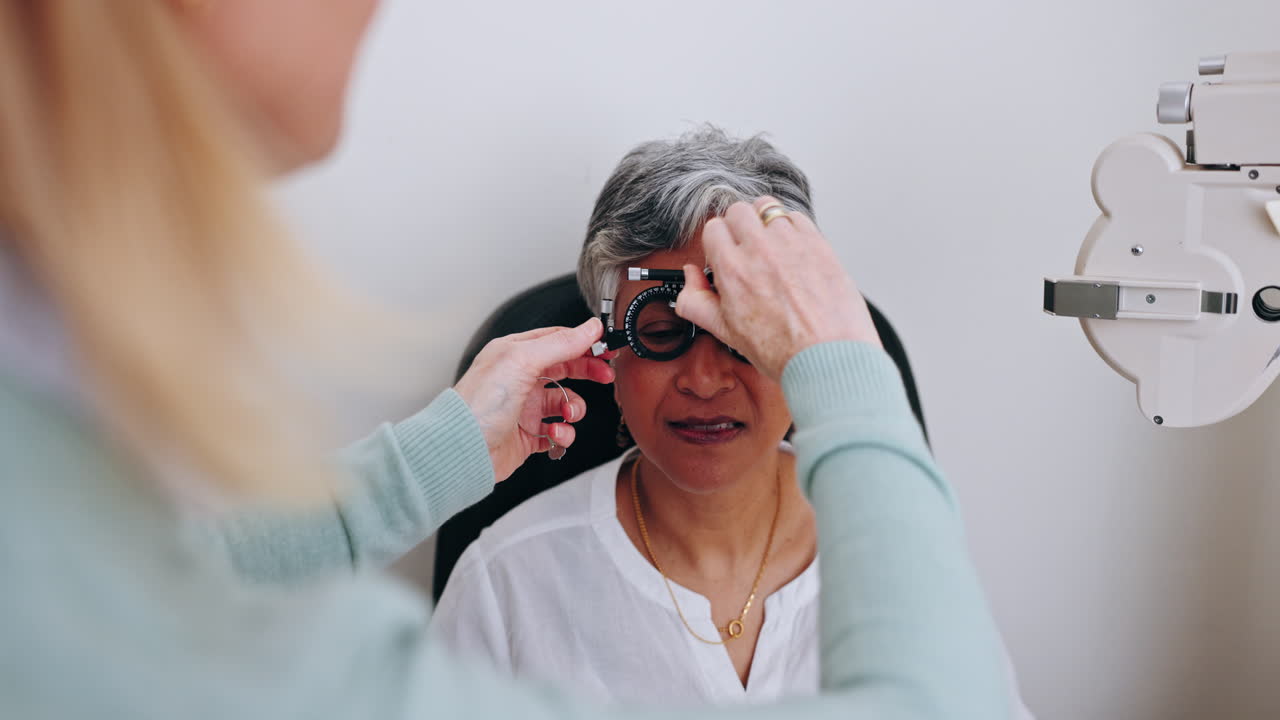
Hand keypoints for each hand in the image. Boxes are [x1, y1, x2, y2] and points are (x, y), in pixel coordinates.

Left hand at [454, 318, 614, 481]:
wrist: (463, 450)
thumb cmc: (480, 404)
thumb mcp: (523, 360)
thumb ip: (560, 343)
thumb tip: (589, 328)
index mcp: (514, 353)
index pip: (557, 340)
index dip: (584, 343)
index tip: (605, 348)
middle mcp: (519, 378)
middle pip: (565, 368)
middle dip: (587, 372)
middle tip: (604, 376)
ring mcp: (524, 407)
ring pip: (564, 402)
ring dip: (573, 409)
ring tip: (566, 414)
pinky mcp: (527, 434)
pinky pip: (558, 431)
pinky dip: (563, 434)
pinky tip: (554, 434)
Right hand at [675, 197, 881, 380]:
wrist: (827, 358)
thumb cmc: (783, 351)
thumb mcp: (727, 333)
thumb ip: (696, 302)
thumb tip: (689, 278)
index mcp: (733, 270)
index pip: (713, 228)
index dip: (717, 242)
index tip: (725, 254)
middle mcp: (760, 250)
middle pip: (738, 210)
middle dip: (738, 227)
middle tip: (746, 248)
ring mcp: (791, 243)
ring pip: (768, 208)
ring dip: (764, 222)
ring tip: (770, 246)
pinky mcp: (818, 243)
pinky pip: (797, 217)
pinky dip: (791, 227)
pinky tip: (792, 250)